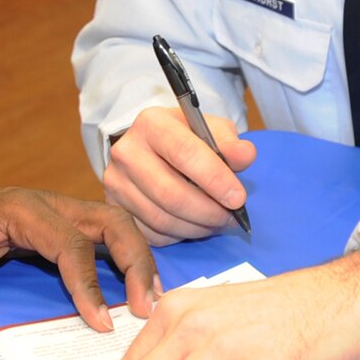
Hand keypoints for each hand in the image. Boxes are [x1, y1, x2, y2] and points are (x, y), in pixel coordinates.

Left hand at [0, 187, 159, 339]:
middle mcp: (47, 204)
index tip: (101, 323)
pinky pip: (102, 236)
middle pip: (109, 220)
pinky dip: (126, 258)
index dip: (88, 284)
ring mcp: (58, 211)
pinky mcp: (61, 225)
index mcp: (19, 210)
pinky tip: (137, 292)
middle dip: (135, 260)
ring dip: (138, 257)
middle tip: (147, 309)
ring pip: (114, 223)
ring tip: (152, 303)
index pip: (69, 243)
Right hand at [101, 105, 257, 244]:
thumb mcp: (208, 129)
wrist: (147, 147)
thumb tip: (245, 155)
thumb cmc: (184, 138)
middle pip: (171, 194)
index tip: (238, 198)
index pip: (184, 153)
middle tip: (230, 217)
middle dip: (208, 212)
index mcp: (151, 124)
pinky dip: (178, 236)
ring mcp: (116, 182)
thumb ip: (229, 142)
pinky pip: (151, 234)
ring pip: (161, 219)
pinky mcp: (114, 206)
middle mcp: (127, 151)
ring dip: (197, 228)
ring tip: (216, 223)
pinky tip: (193, 226)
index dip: (214, 178)